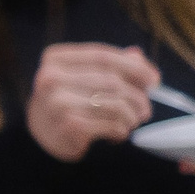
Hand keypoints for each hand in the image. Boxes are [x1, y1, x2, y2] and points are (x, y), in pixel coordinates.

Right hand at [26, 42, 157, 160]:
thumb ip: (107, 64)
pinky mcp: (69, 125)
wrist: (40, 137)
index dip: (134, 66)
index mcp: (55, 59)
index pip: (103, 56)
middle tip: (145, 109)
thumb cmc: (66, 103)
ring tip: (131, 122)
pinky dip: (121, 130)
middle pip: (112, 81)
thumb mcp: (81, 78)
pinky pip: (111, 124)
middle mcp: (51, 78)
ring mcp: (58, 102)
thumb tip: (139, 56)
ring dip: (131, 116)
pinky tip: (116, 134)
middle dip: (138, 96)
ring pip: (116, 103)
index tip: (154, 79)